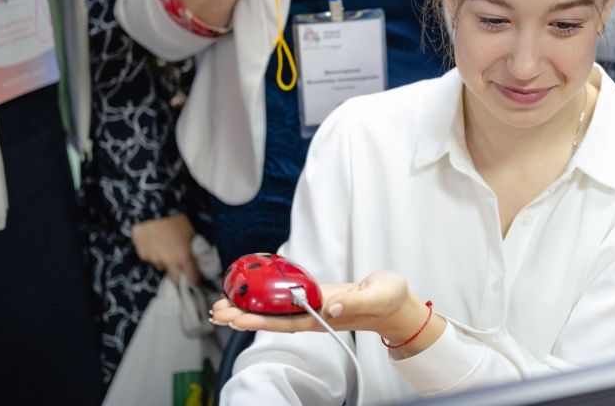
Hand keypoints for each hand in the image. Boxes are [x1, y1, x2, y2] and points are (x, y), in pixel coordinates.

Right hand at [131, 214, 200, 284]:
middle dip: (179, 277)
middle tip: (181, 269)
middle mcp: (168, 262)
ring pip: (161, 267)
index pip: (192, 278)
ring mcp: (152, 259)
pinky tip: (154, 241)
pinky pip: (149, 258)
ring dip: (164, 261)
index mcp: (183, 257)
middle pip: (175, 280)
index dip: (195, 279)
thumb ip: (192, 249)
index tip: (196, 278)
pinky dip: (153, 253)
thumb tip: (194, 259)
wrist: (152, 207)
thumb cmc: (176, 217)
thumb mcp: (191, 233)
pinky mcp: (141, 254)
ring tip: (165, 247)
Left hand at [211, 270, 428, 340]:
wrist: (397, 303)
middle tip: (217, 311)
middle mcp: (316, 314)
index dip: (260, 319)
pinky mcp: (318, 296)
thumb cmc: (390, 300)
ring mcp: (315, 305)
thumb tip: (330, 308)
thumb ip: (356, 303)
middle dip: (245, 315)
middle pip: (274, 318)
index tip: (236, 317)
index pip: (286, 320)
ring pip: (277, 310)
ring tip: (223, 306)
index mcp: (326, 315)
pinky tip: (253, 294)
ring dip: (250, 308)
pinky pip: (287, 298)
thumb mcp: (378, 296)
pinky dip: (267, 297)